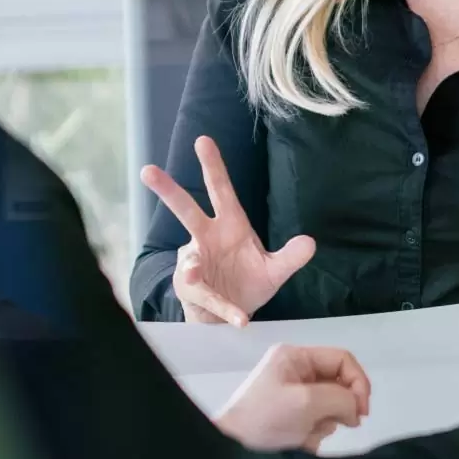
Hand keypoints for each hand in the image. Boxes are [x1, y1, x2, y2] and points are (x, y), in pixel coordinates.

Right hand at [141, 136, 315, 326]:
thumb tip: (310, 243)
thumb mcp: (275, 270)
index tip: (203, 140)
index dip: (213, 166)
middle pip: (186, 211)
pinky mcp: (193, 291)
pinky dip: (223, 307)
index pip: (220, 190)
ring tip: (194, 274)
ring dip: (191, 267)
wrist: (233, 316)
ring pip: (188, 260)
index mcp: (229, 225)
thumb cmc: (249, 283)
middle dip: (168, 191)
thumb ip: (291, 257)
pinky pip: (207, 297)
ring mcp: (196, 264)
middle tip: (148, 170)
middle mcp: (207, 238)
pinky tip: (239, 317)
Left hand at [215, 344, 370, 451]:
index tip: (362, 411)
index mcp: (297, 357)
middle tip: (336, 424)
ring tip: (306, 432)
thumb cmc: (264, 416)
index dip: (358, 382)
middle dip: (339, 407)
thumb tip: (356, 408)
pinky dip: (314, 432)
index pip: (342, 359)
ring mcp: (294, 393)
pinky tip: (300, 439)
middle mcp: (296, 370)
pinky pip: (317, 420)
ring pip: (330, 405)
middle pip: (338, 384)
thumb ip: (339, 398)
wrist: (232, 442)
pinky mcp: (291, 413)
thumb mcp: (306, 402)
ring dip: (325, 422)